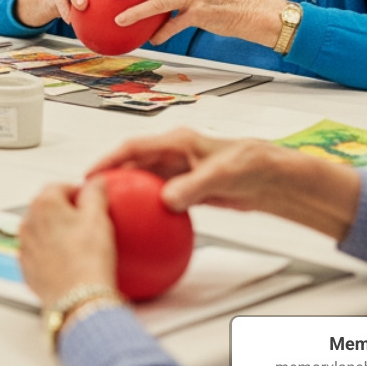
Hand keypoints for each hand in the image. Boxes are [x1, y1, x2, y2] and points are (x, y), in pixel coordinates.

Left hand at [18, 179, 115, 306]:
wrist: (78, 298)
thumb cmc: (87, 259)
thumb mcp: (98, 217)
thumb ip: (95, 193)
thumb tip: (96, 183)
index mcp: (43, 204)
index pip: (59, 187)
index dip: (77, 192)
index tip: (89, 200)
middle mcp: (28, 222)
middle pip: (46, 207)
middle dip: (64, 211)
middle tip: (86, 221)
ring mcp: (24, 246)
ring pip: (40, 230)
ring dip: (55, 231)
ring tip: (78, 242)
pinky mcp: (27, 268)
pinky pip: (38, 253)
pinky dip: (50, 252)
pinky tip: (68, 261)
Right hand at [86, 128, 360, 238]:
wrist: (275, 178)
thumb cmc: (252, 166)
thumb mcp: (221, 176)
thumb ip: (192, 186)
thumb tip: (166, 200)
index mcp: (177, 141)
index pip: (133, 147)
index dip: (108, 160)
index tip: (91, 176)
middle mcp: (173, 153)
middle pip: (133, 164)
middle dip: (111, 177)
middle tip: (92, 197)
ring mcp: (179, 170)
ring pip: (144, 181)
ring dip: (128, 193)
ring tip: (110, 212)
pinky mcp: (186, 187)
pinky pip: (160, 197)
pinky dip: (148, 207)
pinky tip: (142, 224)